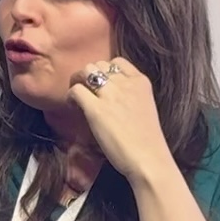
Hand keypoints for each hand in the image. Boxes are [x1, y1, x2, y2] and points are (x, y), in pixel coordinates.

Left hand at [68, 58, 171, 180]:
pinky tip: (73, 106)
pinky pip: (77, 90)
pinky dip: (71, 96)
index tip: (101, 83)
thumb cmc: (147, 141)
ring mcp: (111, 95)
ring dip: (78, 81)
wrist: (148, 158)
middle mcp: (126, 84)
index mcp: (141, 82)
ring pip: (86, 71)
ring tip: (77, 96)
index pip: (118, 62)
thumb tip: (112, 97)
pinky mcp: (96, 109)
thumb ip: (131, 96)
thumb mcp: (145, 107)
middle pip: (99, 65)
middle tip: (85, 89)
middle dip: (89, 75)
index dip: (105, 70)